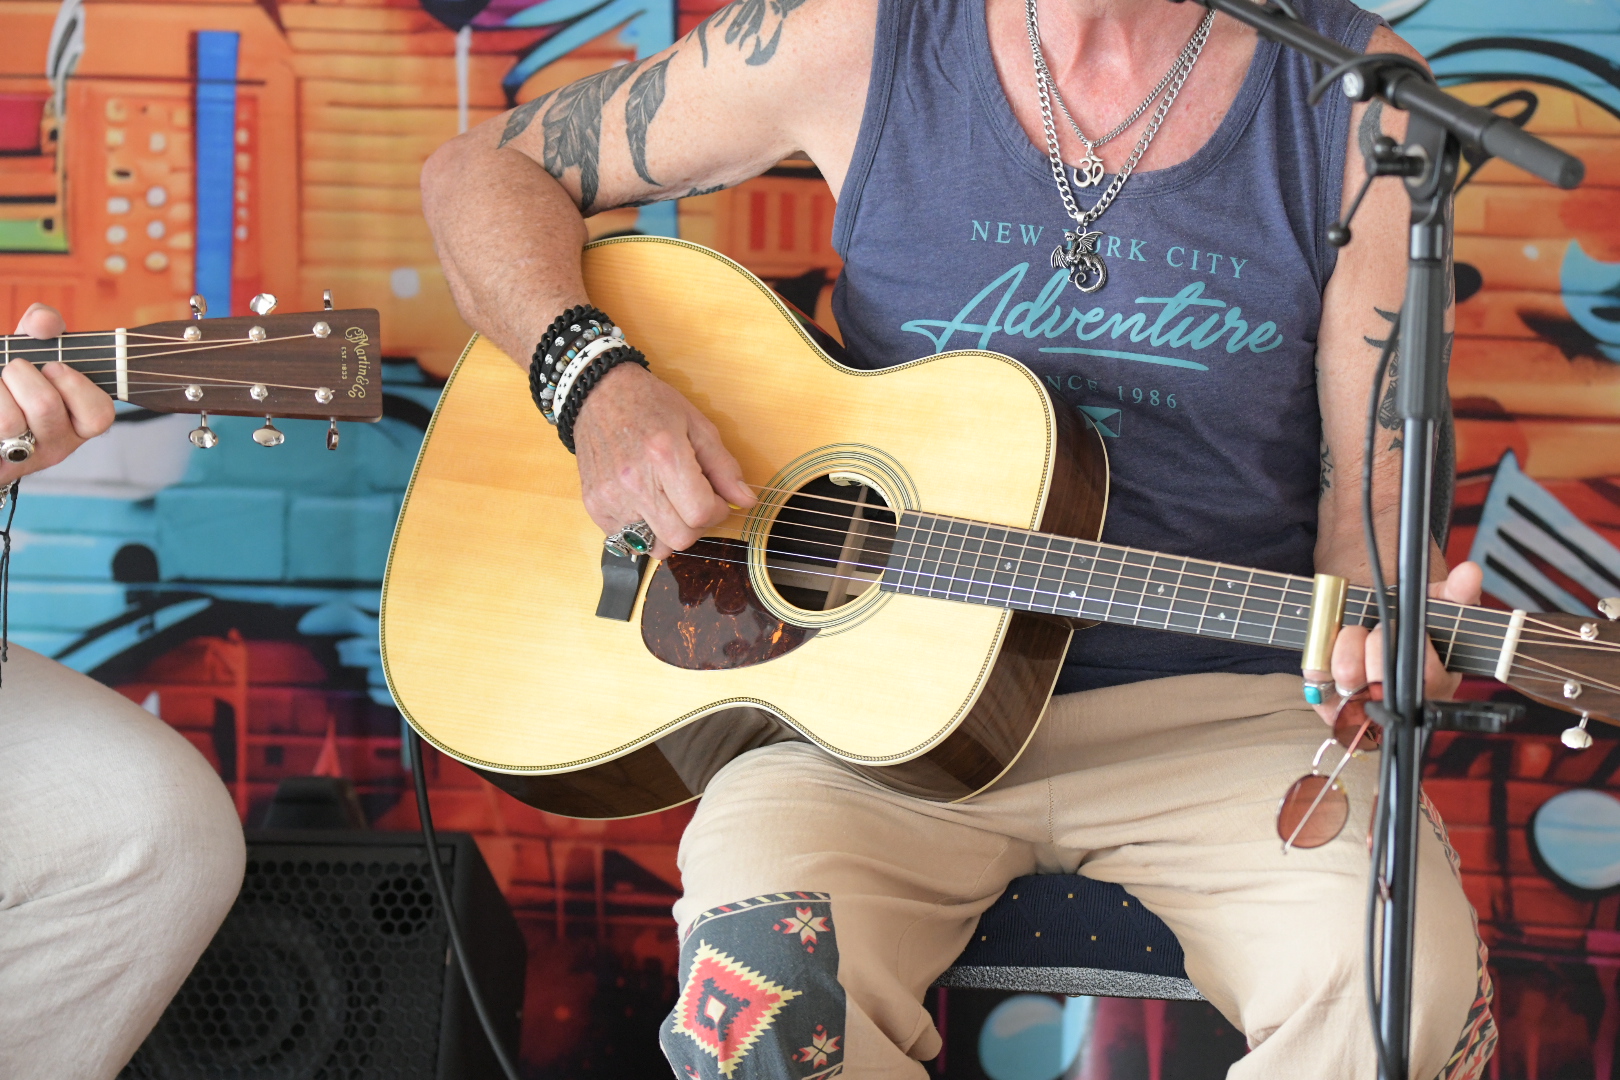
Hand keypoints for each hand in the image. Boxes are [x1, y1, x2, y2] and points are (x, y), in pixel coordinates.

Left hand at [0, 304, 115, 487]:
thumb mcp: (31, 350)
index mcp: (79, 424)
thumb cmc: (13, 381)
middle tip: (13, 371)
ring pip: (8, 421)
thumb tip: (44, 322)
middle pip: (45, 407)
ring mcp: (22, 459)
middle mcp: (56, 447)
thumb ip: (43, 326)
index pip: (98, 414)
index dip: (73, 384)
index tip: (52, 368)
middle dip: (20, 373)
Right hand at [573, 363, 754, 560]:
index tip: (717, 498)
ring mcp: (611, 496)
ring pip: (654, 546)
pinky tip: (646, 503)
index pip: (701, 513)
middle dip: (697, 525)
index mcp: (664, 455)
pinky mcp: (594, 505)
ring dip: (669, 532)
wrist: (599, 394)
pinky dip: (642, 530)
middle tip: (695, 503)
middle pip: (680, 537)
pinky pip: (626, 540)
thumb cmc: (650, 404)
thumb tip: (746, 500)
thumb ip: (723, 466)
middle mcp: (634, 481)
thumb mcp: (697, 425)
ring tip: (669, 504)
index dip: (718, 511)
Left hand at [1314, 560, 1483, 724]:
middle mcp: (1399, 702)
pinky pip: (1317, 681)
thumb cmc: (1408, 624)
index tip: (1405, 625)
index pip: (1428, 678)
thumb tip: (1469, 573)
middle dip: (1378, 644)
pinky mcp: (1330, 702)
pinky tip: (1333, 643)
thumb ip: (1455, 593)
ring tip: (1355, 631)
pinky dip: (1320, 656)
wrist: (1370, 628)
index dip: (1414, 649)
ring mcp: (1363, 705)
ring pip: (1348, 679)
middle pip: (1382, 683)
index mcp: (1435, 684)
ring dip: (1347, 646)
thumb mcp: (1435, 606)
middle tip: (1379, 626)